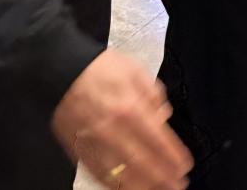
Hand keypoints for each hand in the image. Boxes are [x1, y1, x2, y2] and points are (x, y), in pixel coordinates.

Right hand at [51, 50, 191, 189]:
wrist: (61, 71)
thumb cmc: (100, 69)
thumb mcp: (135, 70)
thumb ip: (154, 94)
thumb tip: (163, 117)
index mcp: (130, 108)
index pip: (158, 140)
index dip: (173, 156)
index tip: (184, 167)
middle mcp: (113, 130)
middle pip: (142, 162)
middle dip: (163, 177)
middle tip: (177, 185)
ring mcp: (94, 144)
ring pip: (121, 174)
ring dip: (142, 187)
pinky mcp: (79, 151)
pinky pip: (99, 175)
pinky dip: (115, 186)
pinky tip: (127, 189)